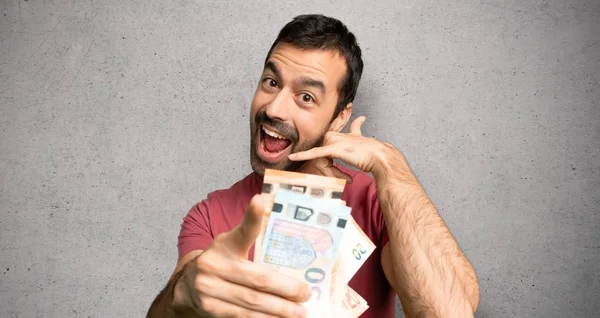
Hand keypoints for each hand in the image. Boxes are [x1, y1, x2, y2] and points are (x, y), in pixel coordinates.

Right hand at [173, 195, 310, 317]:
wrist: (188, 285)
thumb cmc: (222, 262)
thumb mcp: (232, 244)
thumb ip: (253, 239)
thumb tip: (288, 242)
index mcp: (225, 244)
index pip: (243, 231)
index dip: (252, 217)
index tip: (260, 201)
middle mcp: (214, 265)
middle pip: (258, 280)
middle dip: (286, 289)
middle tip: (305, 294)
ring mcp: (209, 288)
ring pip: (253, 302)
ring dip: (279, 310)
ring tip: (299, 312)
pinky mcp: (210, 308)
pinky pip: (243, 316)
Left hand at [289, 117, 400, 179]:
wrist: (381, 157)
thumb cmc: (375, 153)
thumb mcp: (363, 139)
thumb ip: (358, 129)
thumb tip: (361, 118)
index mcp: (344, 135)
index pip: (330, 142)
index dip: (327, 154)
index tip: (329, 163)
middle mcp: (337, 136)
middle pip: (323, 151)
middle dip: (329, 167)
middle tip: (346, 177)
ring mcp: (335, 142)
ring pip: (321, 156)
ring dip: (329, 170)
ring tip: (345, 177)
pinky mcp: (333, 149)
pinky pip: (315, 153)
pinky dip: (303, 155)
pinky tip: (293, 157)